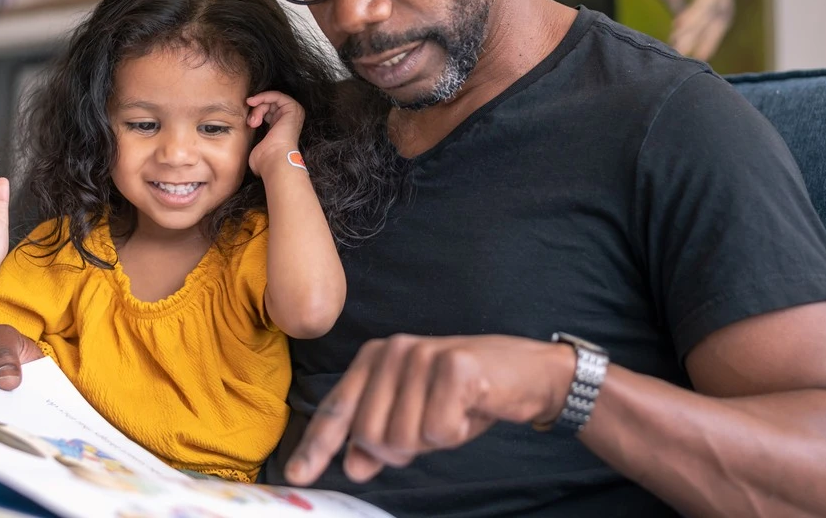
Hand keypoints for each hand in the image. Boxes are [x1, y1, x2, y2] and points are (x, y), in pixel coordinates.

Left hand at [246, 91, 304, 176]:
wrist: (274, 159)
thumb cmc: (266, 158)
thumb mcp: (257, 144)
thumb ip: (255, 135)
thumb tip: (246, 132)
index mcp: (282, 128)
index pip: (268, 112)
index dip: (257, 112)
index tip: (247, 118)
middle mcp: (289, 120)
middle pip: (269, 105)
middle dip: (256, 111)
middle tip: (250, 122)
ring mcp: (293, 114)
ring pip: (271, 101)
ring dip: (259, 107)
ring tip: (253, 121)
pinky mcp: (293, 108)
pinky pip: (277, 95)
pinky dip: (264, 96)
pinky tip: (254, 102)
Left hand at [284, 334, 575, 485]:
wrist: (528, 372)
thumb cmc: (466, 395)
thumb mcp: (417, 417)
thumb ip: (380, 438)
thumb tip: (353, 464)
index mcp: (375, 359)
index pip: (339, 409)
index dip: (318, 446)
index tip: (298, 473)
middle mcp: (392, 351)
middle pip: (370, 435)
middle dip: (400, 449)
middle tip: (433, 425)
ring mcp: (421, 355)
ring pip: (402, 437)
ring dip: (432, 441)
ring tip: (453, 413)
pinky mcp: (453, 366)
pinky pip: (438, 431)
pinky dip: (458, 432)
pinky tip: (471, 409)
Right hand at [667, 0, 734, 60]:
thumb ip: (685, 12)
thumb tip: (685, 40)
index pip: (720, 13)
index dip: (710, 36)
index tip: (699, 58)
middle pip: (723, 10)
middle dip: (707, 35)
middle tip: (693, 55)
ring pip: (716, 3)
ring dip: (696, 24)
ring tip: (677, 40)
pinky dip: (697, 8)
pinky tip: (679, 23)